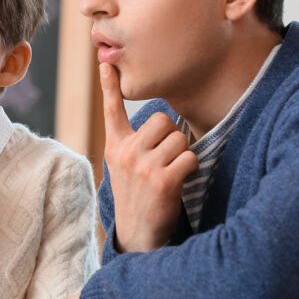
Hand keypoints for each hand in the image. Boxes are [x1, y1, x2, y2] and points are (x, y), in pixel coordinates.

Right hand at [101, 63, 197, 252]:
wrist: (138, 235)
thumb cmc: (138, 196)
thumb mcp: (123, 167)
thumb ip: (133, 143)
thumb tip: (162, 121)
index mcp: (115, 146)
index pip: (112, 109)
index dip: (109, 85)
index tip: (105, 63)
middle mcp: (126, 152)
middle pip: (161, 119)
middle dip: (172, 135)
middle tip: (166, 157)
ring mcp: (142, 167)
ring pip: (179, 138)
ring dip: (183, 153)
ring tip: (172, 172)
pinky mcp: (162, 181)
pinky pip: (189, 157)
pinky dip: (192, 167)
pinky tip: (181, 181)